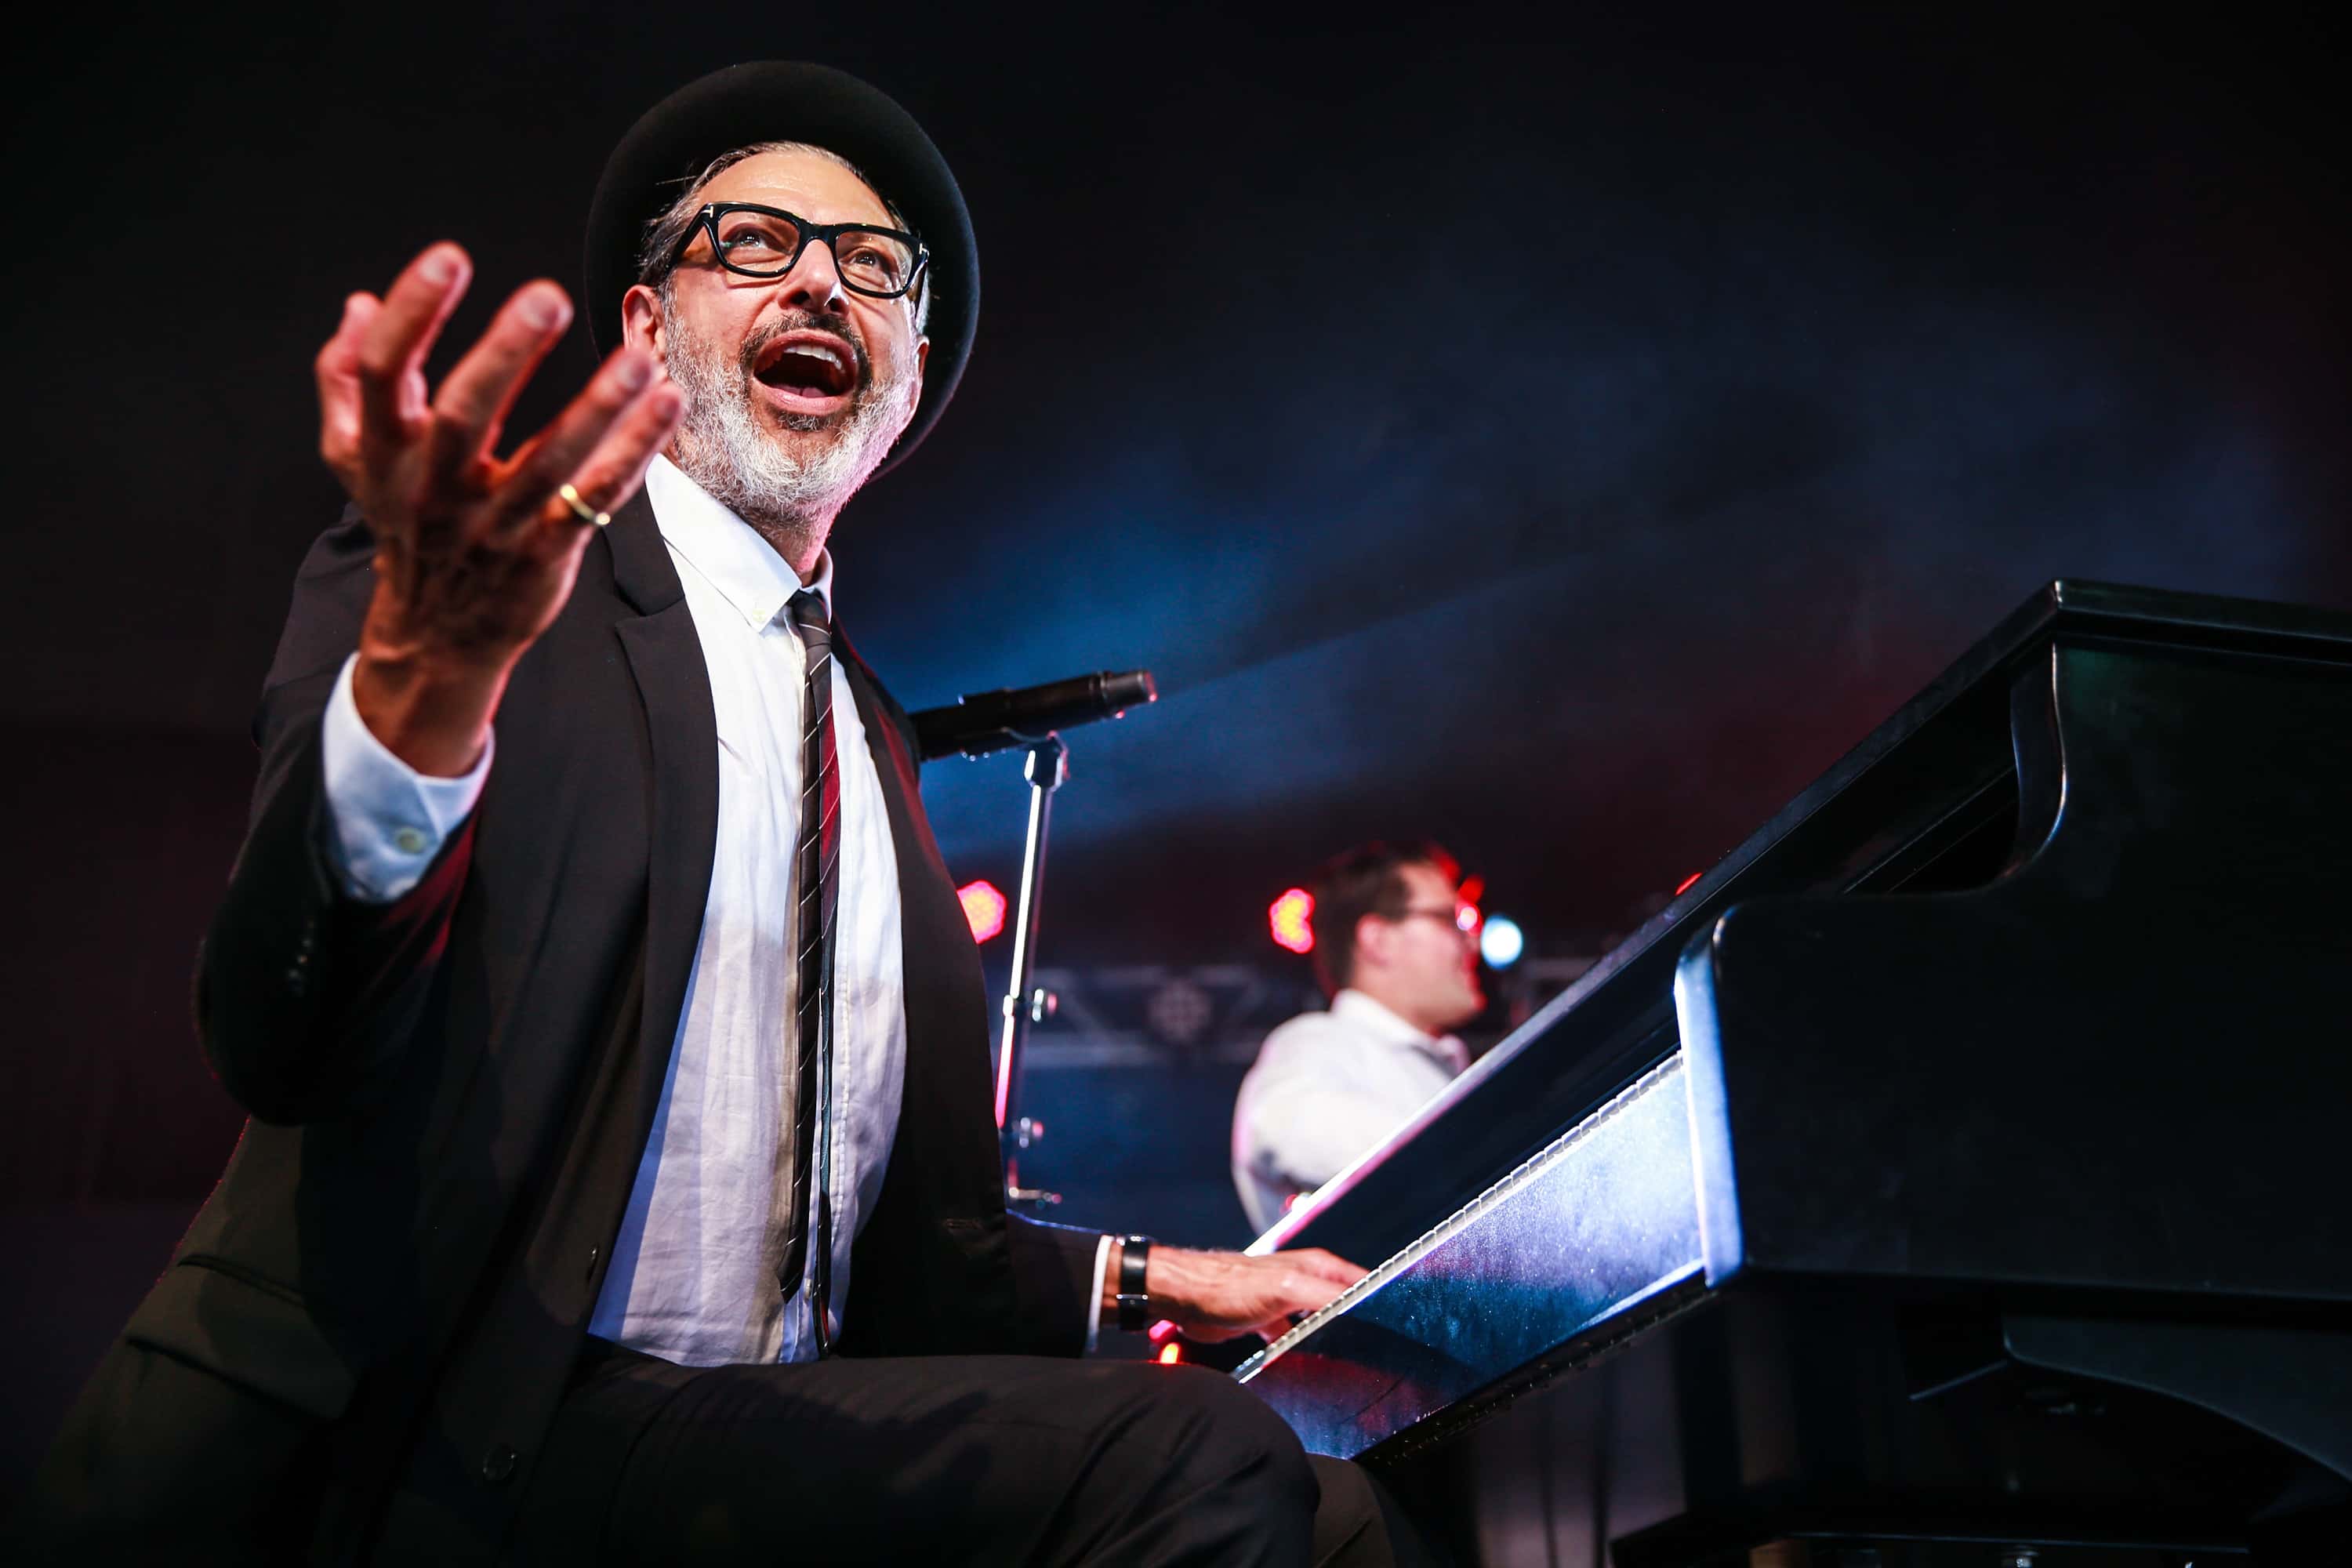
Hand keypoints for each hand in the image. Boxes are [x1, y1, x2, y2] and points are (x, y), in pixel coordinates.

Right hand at [315, 243, 683, 773]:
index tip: (448, 257)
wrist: (436, 632)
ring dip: (596, 408)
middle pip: (461, 414)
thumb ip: (346, 380)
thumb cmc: (407, 524)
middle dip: (503, 355)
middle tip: (545, 298)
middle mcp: (434, 488)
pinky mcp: (545, 554)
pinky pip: (595, 499)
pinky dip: (631, 453)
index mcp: (385, 452)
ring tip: (637, 358)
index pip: (382, 373)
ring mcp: (493, 525)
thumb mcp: (358, 459)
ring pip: (547, 463)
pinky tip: (664, 403)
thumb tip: (359, 304)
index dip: (410, 313)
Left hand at [1140, 1245, 1366, 1343]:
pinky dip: (1302, 1350)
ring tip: (1344, 1358)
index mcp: (1317, 1267)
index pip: (1362, 1282)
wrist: (1186, 1298)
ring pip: (1322, 1323)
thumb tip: (1361, 1306)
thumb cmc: (1231, 1285)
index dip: (1380, 1301)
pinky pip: (1297, 1338)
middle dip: (1358, 1323)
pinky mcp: (1270, 1322)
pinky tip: (1306, 1364)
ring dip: (1330, 1339)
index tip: (1395, 1323)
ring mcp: (1288, 1302)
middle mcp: (1306, 1281)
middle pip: (1346, 1304)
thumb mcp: (1287, 1289)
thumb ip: (1326, 1297)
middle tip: (1372, 1349)